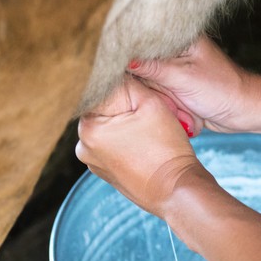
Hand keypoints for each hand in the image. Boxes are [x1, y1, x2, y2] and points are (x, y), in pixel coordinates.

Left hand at [76, 76, 205, 217]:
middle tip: (147, 110)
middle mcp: (83, 145)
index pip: (100, 90)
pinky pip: (113, 144)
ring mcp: (92, 161)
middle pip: (103, 109)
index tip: (138, 88)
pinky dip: (126, 139)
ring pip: (109, 126)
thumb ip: (129, 82)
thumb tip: (116, 69)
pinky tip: (144, 143)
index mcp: (88, 127)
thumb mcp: (151, 104)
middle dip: (124, 105)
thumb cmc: (166, 150)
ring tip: (147, 129)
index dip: (122, 84)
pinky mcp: (105, 170)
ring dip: (125, 122)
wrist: (177, 191)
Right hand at [127, 36, 260, 135]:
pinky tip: (177, 108)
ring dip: (156, 95)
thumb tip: (122, 60)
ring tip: (178, 103)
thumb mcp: (183, 78)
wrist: (244, 111)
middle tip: (167, 93)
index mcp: (178, 36)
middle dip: (147, 82)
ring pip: (146, 81)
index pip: (141, 40)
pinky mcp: (174, 85)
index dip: (128, 55)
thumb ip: (152, 67)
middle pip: (139, 62)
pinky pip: (156, 93)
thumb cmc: (222, 89)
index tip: (124, 72)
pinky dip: (162, 102)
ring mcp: (173, 68)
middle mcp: (173, 49)